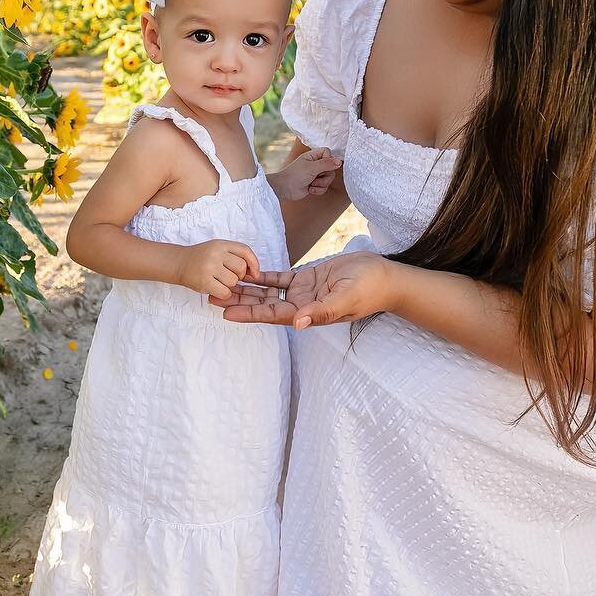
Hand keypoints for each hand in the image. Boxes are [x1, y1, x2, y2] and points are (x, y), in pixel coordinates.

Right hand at [177, 239, 259, 299]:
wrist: (179, 263)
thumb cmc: (202, 257)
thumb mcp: (218, 248)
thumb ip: (235, 256)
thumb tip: (254, 273)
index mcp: (221, 244)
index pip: (245, 251)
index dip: (254, 263)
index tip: (255, 273)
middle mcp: (216, 253)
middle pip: (241, 268)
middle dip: (239, 275)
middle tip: (229, 276)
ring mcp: (209, 267)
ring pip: (233, 281)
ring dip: (230, 285)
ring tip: (219, 281)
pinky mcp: (204, 281)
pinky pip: (225, 292)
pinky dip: (224, 294)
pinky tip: (217, 289)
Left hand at [208, 251, 397, 328]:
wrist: (383, 277)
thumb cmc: (367, 289)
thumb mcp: (344, 299)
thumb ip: (321, 311)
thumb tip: (299, 323)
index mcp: (307, 312)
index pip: (271, 314)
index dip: (248, 313)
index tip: (226, 313)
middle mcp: (301, 305)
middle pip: (263, 304)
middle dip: (239, 301)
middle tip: (212, 295)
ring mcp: (303, 291)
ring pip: (268, 291)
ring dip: (246, 289)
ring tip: (223, 284)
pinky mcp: (307, 278)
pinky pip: (280, 278)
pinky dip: (264, 275)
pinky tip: (247, 272)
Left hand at [269, 147, 341, 200]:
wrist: (284, 189)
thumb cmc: (294, 175)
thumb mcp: (312, 167)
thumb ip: (326, 164)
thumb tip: (340, 161)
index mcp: (313, 156)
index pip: (328, 152)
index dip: (328, 159)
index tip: (322, 166)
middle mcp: (315, 164)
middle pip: (331, 168)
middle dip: (325, 176)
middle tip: (315, 177)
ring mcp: (315, 175)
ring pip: (329, 179)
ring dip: (321, 184)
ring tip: (311, 184)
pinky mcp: (314, 184)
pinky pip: (324, 187)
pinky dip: (318, 190)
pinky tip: (309, 189)